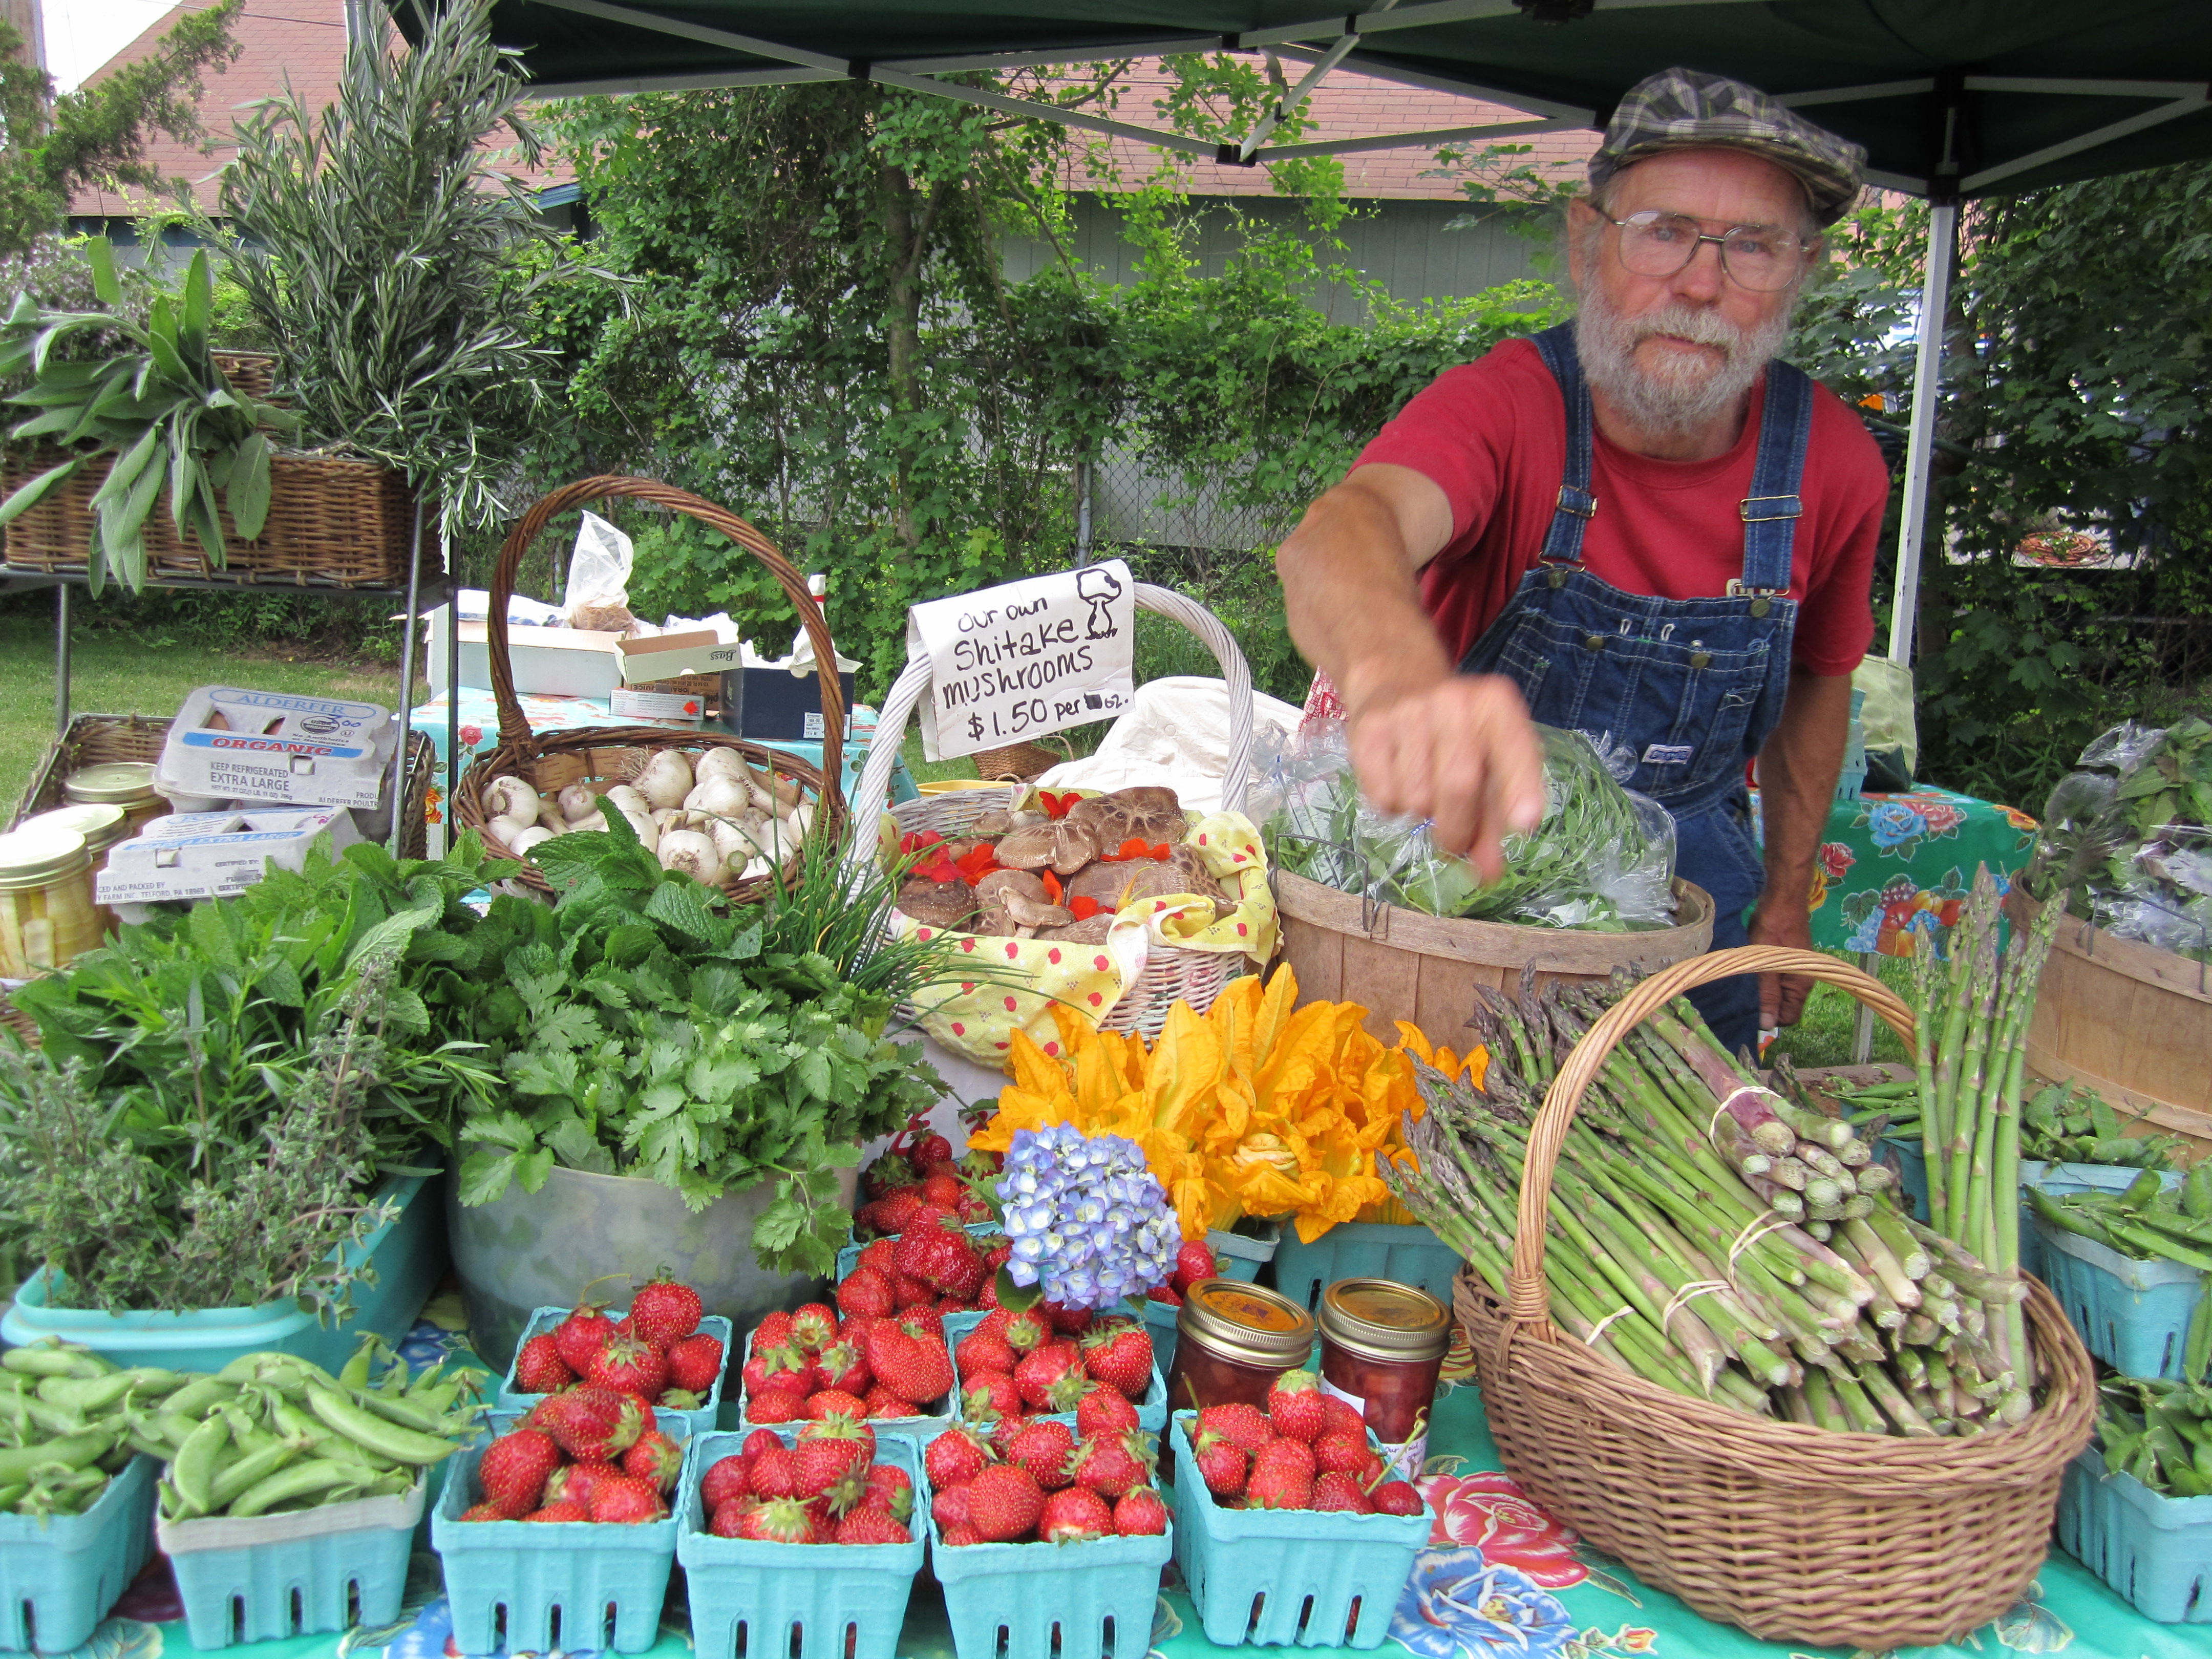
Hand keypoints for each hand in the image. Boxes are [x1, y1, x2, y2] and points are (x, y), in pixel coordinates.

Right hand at [1345, 674, 1547, 881]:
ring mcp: (1407, 712)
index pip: (1514, 750)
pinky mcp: (1369, 728)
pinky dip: (1392, 807)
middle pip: (1459, 787)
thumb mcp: (1487, 761)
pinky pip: (1382, 797)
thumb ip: (1493, 817)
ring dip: (1421, 814)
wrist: (1395, 679)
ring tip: (1423, 791)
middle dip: (1458, 831)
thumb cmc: (1456, 733)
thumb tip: (1489, 874)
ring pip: (1417, 799)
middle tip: (1453, 844)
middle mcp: (1454, 701)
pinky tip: (1397, 779)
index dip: (1521, 788)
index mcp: (1495, 705)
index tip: (1526, 825)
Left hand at [1747, 898, 1814, 1027]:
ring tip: (1744, 990)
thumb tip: (1768, 1026)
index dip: (1772, 1021)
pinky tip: (1751, 975)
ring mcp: (1797, 968)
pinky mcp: (1789, 959)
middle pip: (1786, 1006)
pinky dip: (1767, 980)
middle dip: (1767, 1008)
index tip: (1750, 1020)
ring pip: (1781, 992)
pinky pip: (1779, 978)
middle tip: (1742, 1005)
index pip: (1790, 1017)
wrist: (1783, 899)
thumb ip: (1768, 995)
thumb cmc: (1773, 930)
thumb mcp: (1765, 965)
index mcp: (1801, 985)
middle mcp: (1803, 980)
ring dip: (1765, 993)